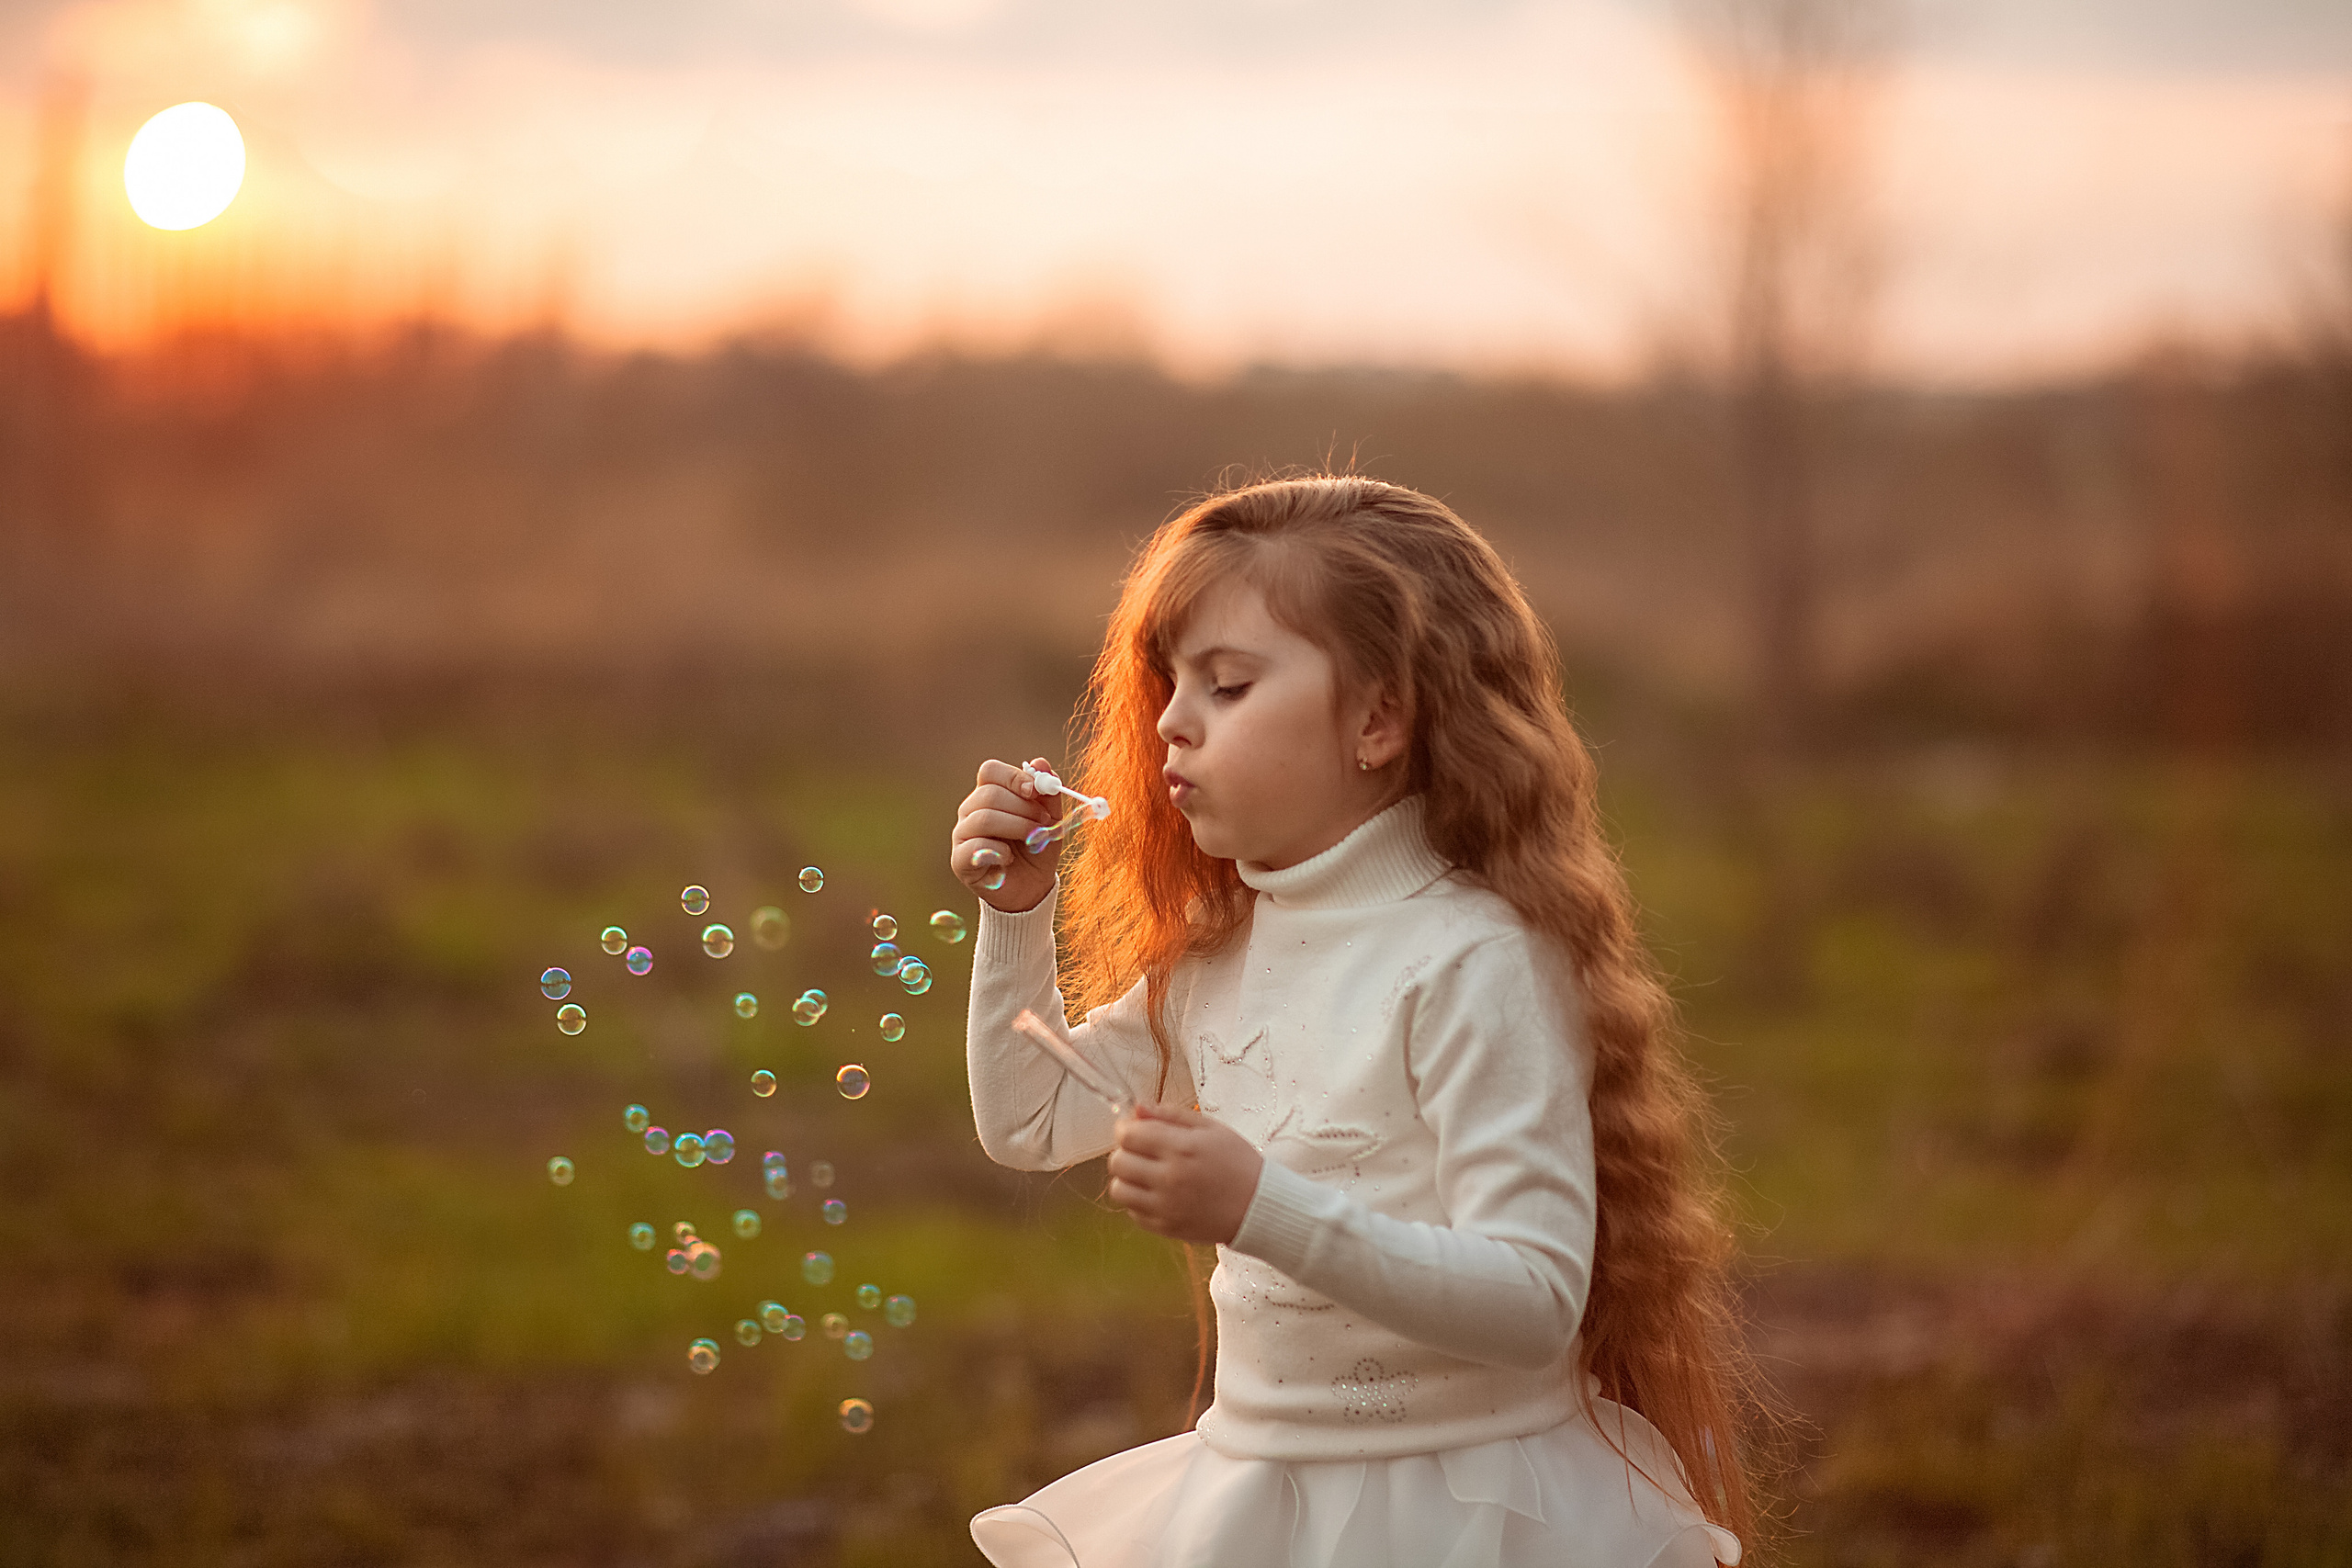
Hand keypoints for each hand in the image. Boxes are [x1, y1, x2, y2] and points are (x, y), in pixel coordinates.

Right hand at [951, 756, 1062, 912]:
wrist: (1031, 888)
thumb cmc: (1038, 849)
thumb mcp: (1051, 820)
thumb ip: (1048, 794)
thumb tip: (1041, 763)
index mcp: (989, 794)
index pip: (990, 771)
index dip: (1013, 777)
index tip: (1035, 790)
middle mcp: (971, 810)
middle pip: (988, 794)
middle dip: (1023, 807)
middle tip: (1044, 822)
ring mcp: (962, 834)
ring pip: (983, 818)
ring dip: (1017, 827)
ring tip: (1035, 839)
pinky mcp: (959, 859)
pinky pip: (976, 846)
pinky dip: (1000, 851)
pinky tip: (1010, 858)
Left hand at [1105, 1102, 1263, 1244]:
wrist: (1258, 1206)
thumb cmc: (1237, 1161)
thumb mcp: (1210, 1128)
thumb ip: (1169, 1115)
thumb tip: (1137, 1108)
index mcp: (1181, 1148)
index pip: (1128, 1135)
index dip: (1125, 1128)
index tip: (1134, 1129)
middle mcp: (1169, 1178)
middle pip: (1117, 1162)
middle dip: (1125, 1151)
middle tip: (1142, 1151)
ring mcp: (1165, 1206)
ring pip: (1118, 1189)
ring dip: (1127, 1178)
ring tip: (1146, 1174)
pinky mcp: (1165, 1228)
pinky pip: (1132, 1212)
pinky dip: (1139, 1201)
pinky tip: (1158, 1193)